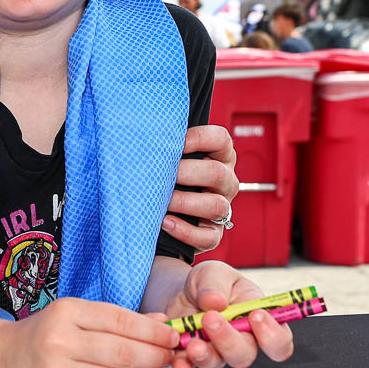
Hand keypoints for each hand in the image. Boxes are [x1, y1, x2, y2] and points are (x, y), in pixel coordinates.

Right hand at [0, 298, 177, 367]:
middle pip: (123, 352)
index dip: (153, 331)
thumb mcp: (76, 314)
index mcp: (66, 312)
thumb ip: (118, 318)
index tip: (173, 335)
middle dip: (154, 355)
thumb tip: (162, 324)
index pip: (121, 321)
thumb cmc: (45, 334)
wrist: (3, 360)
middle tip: (169, 355)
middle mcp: (60, 342)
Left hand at [163, 124, 237, 252]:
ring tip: (162, 201)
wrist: (163, 214)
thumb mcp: (172, 157)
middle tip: (163, 175)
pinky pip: (209, 236)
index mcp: (219, 157)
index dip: (199, 138)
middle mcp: (226, 182)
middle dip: (187, 173)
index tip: (175, 142)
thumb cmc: (166, 177)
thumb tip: (142, 130)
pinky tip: (165, 223)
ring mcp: (223, 209)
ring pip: (217, 206)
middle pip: (218, 173)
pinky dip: (185, 231)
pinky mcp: (214, 234)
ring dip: (185, 203)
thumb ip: (166, 144)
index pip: (221, 139)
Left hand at [164, 260, 293, 367]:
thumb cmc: (210, 283)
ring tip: (192, 342)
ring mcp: (217, 350)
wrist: (181, 290)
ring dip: (205, 354)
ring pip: (218, 362)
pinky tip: (179, 362)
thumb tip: (215, 301)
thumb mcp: (214, 272)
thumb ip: (216, 284)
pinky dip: (183, 365)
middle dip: (229, 340)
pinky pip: (190, 365)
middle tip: (211, 319)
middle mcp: (241, 340)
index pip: (279, 339)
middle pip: (245, 355)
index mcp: (258, 318)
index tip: (256, 316)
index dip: (272, 336)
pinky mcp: (193, 355)